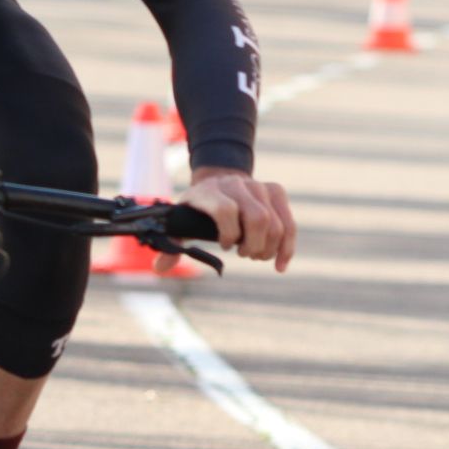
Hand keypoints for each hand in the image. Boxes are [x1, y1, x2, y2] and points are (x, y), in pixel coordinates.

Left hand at [166, 167, 295, 272]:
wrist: (217, 180)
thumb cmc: (198, 208)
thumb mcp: (181, 221)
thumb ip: (172, 244)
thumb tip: (159, 269)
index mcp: (209, 191)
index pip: (226, 209)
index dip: (228, 233)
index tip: (225, 246)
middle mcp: (235, 184)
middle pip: (258, 218)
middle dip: (254, 245)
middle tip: (245, 254)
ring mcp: (258, 186)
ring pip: (276, 223)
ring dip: (269, 248)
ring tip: (256, 255)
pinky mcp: (275, 192)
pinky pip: (289, 223)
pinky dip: (287, 247)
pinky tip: (279, 264)